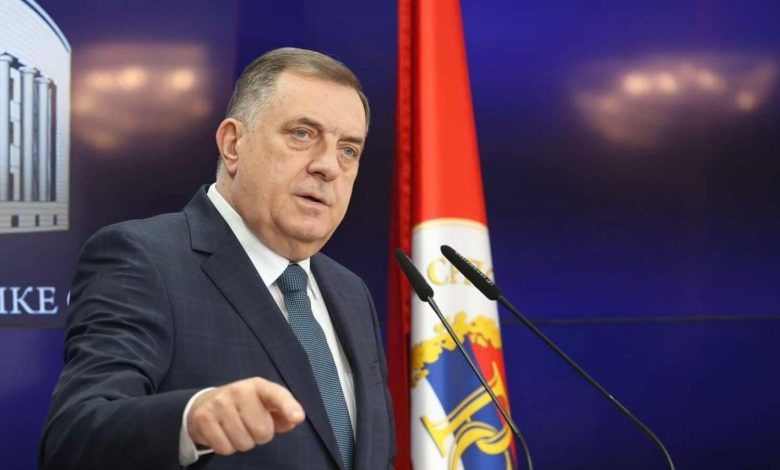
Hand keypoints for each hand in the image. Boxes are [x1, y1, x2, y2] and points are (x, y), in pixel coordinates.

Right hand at [187, 377, 304, 454]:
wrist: (206, 403)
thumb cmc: (244, 407)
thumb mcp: (265, 405)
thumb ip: (283, 413)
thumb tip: (294, 419)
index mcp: (258, 386)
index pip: (276, 395)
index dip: (288, 407)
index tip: (297, 417)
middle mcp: (239, 390)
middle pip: (262, 431)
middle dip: (260, 436)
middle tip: (250, 426)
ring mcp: (219, 403)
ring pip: (243, 442)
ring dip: (243, 443)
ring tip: (237, 430)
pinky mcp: (204, 417)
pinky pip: (224, 448)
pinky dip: (227, 447)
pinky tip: (223, 434)